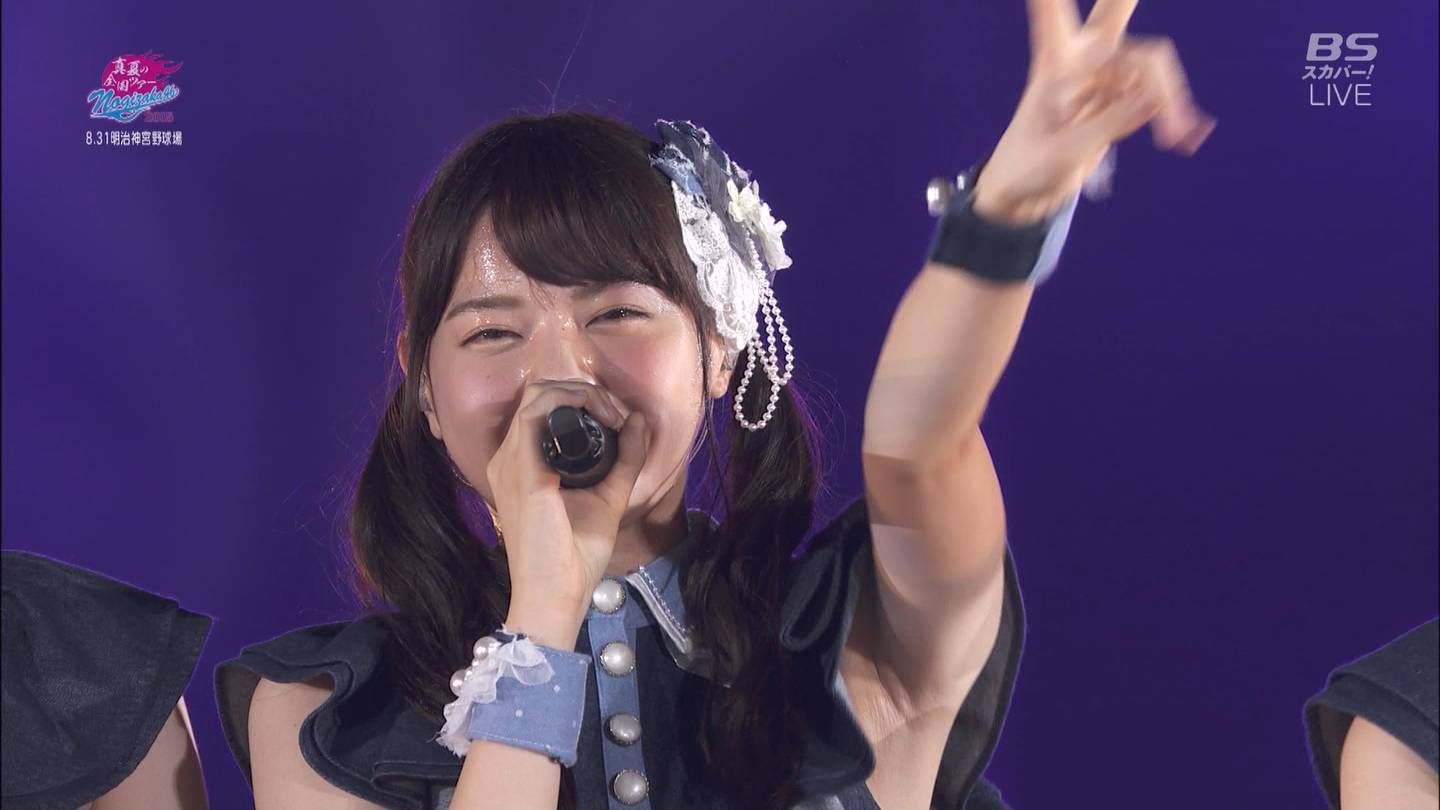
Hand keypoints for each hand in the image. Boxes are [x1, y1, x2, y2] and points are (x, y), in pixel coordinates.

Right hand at [486, 380, 650, 628]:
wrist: (555, 595)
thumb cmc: (573, 556)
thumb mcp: (608, 498)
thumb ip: (624, 460)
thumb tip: (639, 421)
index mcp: (522, 465)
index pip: (542, 408)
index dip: (582, 399)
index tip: (618, 418)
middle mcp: (508, 458)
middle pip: (540, 393)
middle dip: (584, 391)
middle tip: (617, 413)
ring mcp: (510, 461)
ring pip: (539, 394)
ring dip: (581, 394)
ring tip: (613, 414)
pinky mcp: (522, 469)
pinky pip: (537, 411)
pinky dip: (574, 403)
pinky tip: (605, 420)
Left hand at [973, 0, 1215, 225]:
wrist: (1025, 194)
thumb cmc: (1027, 167)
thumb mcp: (1063, 152)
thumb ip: (1108, 124)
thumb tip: (1154, 99)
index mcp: (1054, 62)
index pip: (1052, 6)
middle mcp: (1083, 60)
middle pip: (1115, 8)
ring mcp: (1106, 77)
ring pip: (1151, 68)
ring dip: (1170, 98)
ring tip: (1177, 138)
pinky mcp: (1122, 99)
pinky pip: (1158, 96)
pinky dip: (1173, 115)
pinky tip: (1186, 136)